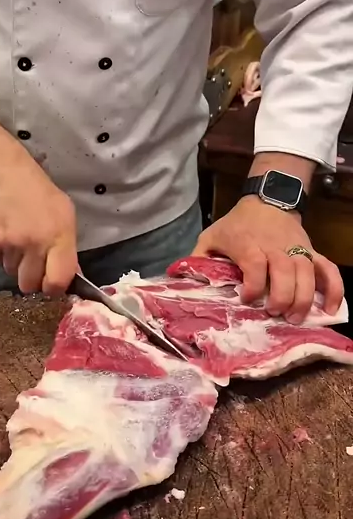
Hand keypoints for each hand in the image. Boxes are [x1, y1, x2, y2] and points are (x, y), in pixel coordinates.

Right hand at [0, 116, 77, 294]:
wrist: (3, 174)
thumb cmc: (40, 192)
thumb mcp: (65, 214)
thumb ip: (67, 247)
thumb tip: (71, 275)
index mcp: (58, 237)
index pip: (58, 282)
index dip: (55, 288)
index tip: (52, 284)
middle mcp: (34, 245)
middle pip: (30, 285)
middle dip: (33, 279)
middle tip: (34, 264)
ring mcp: (10, 246)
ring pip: (12, 273)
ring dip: (17, 265)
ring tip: (18, 242)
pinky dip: (2, 254)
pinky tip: (5, 234)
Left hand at [192, 197, 343, 321]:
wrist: (267, 200)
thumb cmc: (237, 224)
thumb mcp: (212, 236)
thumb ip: (199, 258)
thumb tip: (184, 281)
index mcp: (248, 244)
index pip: (255, 264)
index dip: (253, 285)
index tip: (247, 299)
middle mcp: (275, 247)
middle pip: (285, 272)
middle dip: (282, 297)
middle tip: (276, 314)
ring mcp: (297, 249)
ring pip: (307, 273)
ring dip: (305, 298)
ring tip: (297, 318)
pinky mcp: (311, 252)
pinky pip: (329, 269)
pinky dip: (334, 289)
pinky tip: (332, 309)